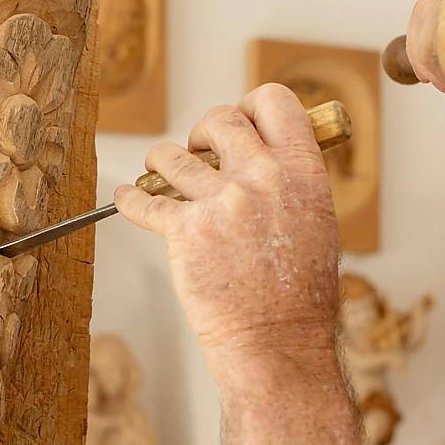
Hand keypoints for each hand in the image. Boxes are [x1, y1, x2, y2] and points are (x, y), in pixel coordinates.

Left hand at [114, 84, 339, 370]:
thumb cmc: (302, 295)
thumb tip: (266, 155)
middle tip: (200, 148)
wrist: (279, 342)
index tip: (241, 118)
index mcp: (304, 171)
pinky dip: (130, 199)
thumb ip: (292, 181)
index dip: (251, 105)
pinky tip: (126, 197)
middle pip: (221, 118)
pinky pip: (144, 202)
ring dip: (162, 162)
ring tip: (161, 171)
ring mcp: (222, 203)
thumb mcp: (318, 221)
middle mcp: (263, 178)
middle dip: (203, 130)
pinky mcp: (186, 232)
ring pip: (172, 155)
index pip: (274, 101)